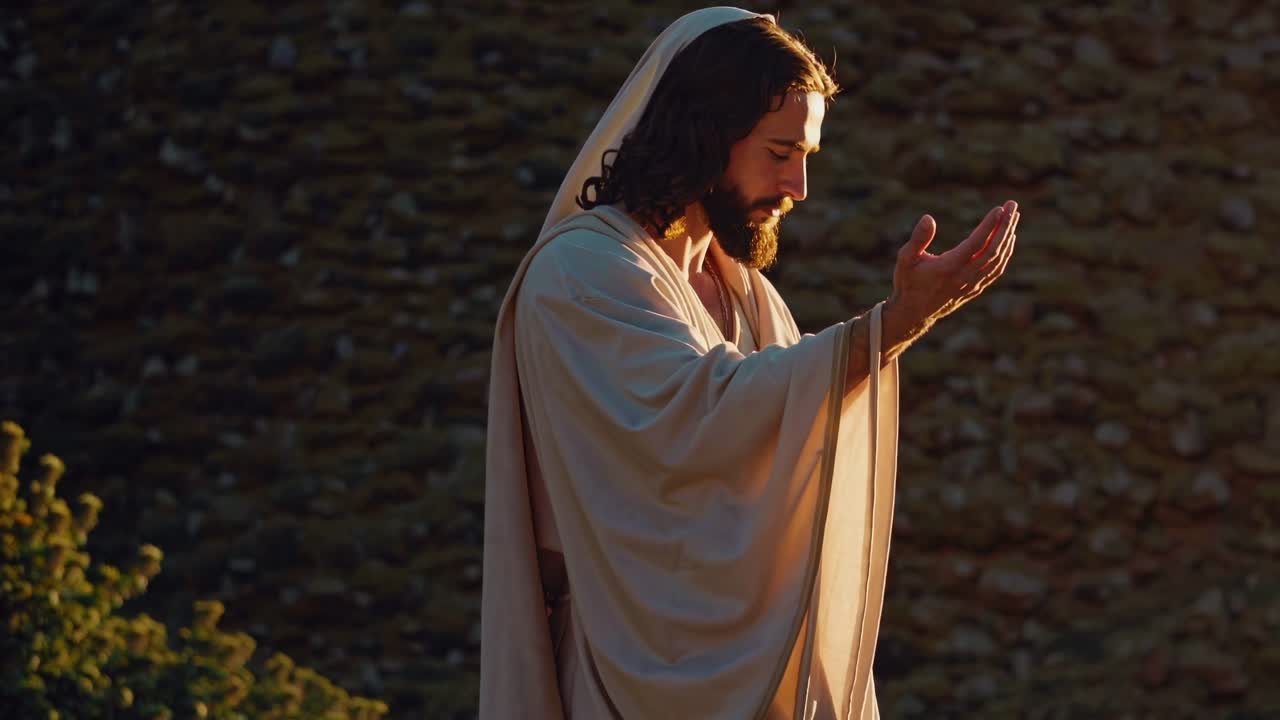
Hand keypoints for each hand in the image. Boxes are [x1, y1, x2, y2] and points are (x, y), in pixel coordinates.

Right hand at [886, 200, 1019, 336]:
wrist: (913, 313)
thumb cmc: (908, 282)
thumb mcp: (905, 258)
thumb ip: (918, 239)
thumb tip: (928, 218)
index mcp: (949, 267)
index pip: (976, 243)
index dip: (989, 225)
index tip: (999, 208)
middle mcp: (964, 276)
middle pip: (993, 249)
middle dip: (1005, 225)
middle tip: (1012, 205)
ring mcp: (972, 284)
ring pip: (998, 259)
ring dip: (1008, 237)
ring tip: (1014, 216)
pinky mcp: (975, 288)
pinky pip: (996, 270)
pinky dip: (1006, 253)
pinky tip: (1009, 240)